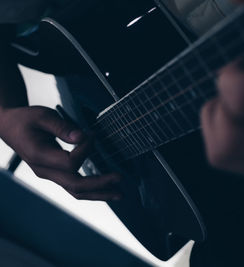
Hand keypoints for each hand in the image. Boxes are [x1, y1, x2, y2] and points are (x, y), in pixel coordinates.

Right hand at [0, 106, 121, 199]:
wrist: (9, 127)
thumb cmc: (26, 119)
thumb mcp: (43, 116)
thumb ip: (62, 127)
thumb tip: (82, 137)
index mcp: (39, 156)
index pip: (70, 162)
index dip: (85, 150)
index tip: (92, 135)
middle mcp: (44, 171)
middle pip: (75, 185)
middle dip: (100, 184)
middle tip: (120, 179)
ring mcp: (49, 175)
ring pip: (76, 191)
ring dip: (99, 194)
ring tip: (119, 194)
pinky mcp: (55, 174)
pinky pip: (74, 187)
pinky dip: (91, 190)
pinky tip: (105, 190)